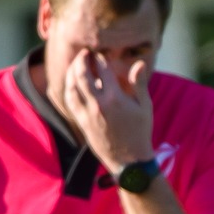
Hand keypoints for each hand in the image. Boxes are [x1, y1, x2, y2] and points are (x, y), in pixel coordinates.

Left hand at [61, 48, 154, 172]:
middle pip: (82, 73)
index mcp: (115, 97)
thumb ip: (139, 83)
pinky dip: (68, 88)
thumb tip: (139, 63)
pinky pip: (69, 100)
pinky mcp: (81, 122)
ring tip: (76, 64)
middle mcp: (98, 103)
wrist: (129, 161)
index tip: (100, 53)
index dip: (100, 57)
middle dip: (82, 59)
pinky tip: (72, 82)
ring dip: (72, 71)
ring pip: (72, 86)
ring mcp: (87, 113)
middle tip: (85, 53)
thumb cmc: (140, 132)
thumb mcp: (145, 107)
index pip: (102, 68)